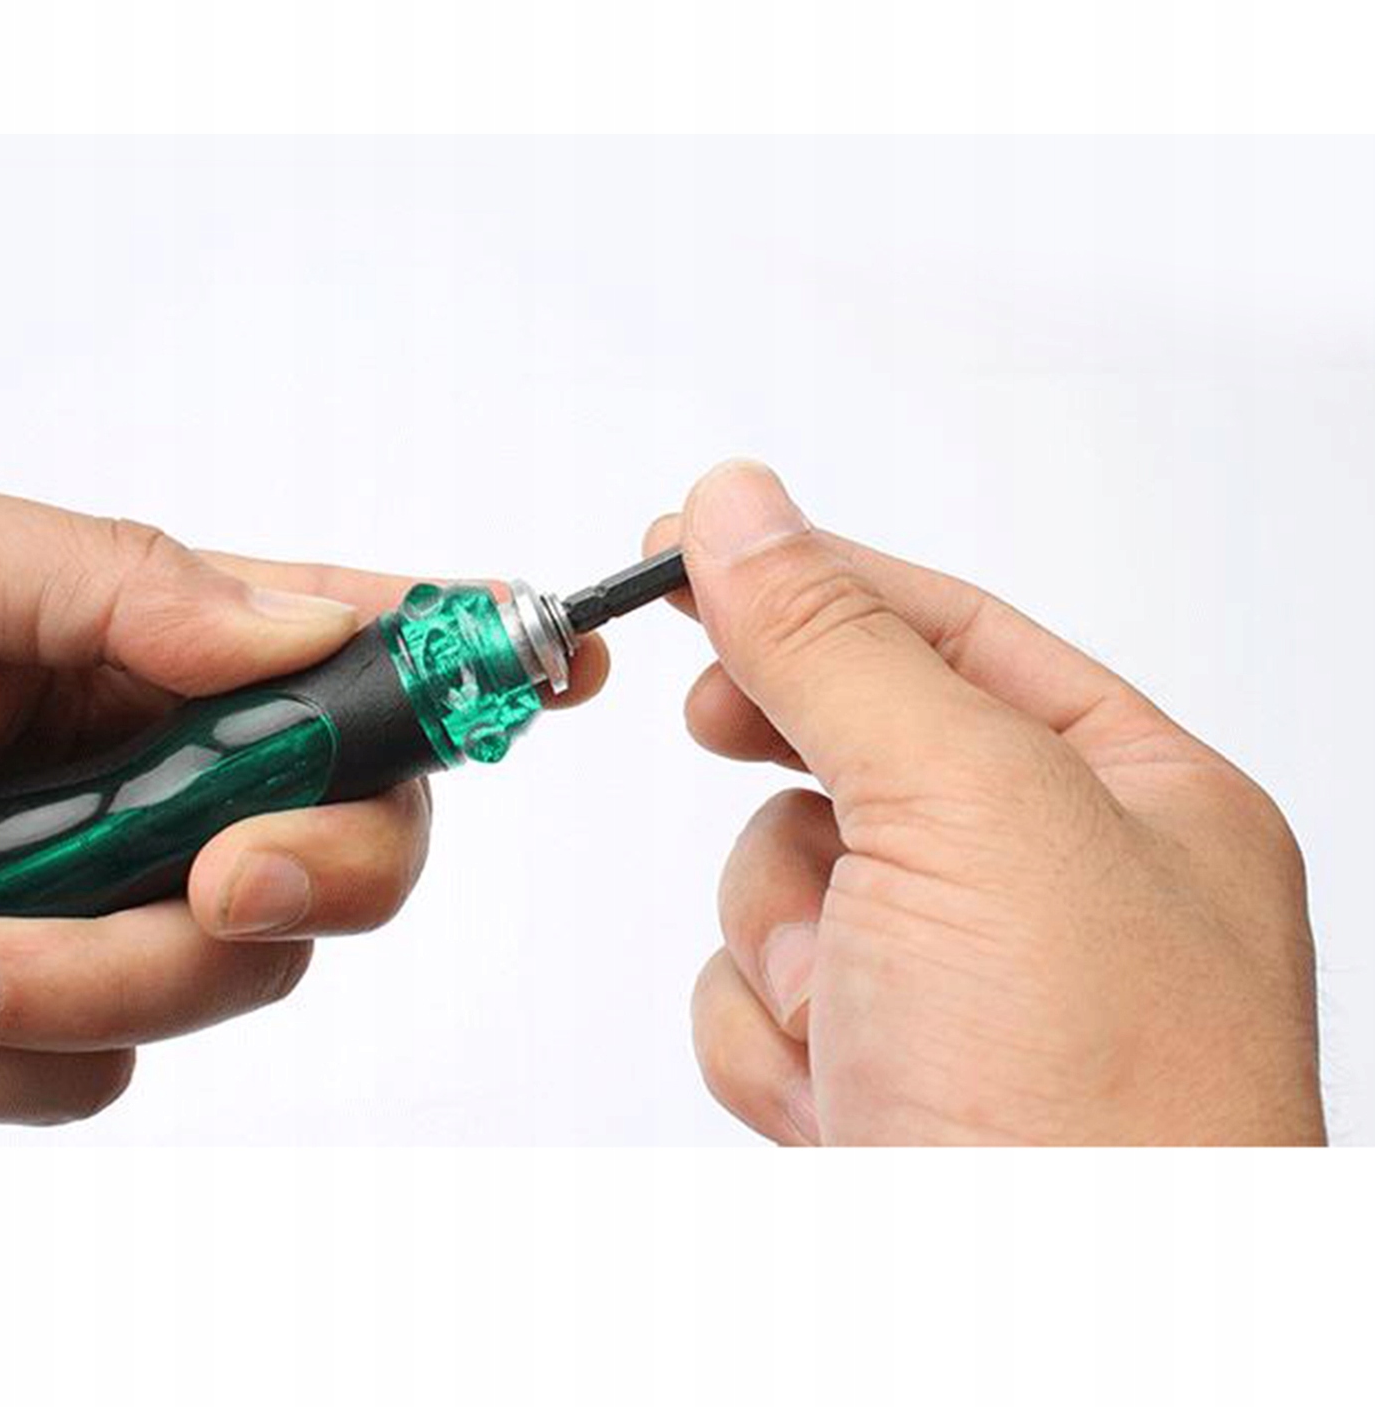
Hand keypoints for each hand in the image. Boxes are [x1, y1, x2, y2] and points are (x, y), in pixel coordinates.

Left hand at [0, 468, 605, 1136]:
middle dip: (312, 864)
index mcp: (124, 641)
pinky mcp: (29, 1031)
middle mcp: (141, 774)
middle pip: (355, 833)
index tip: (561, 677)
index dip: (464, 662)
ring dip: (72, 973)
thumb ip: (124, 579)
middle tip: (221, 869)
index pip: (340, 644)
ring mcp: (94, 907)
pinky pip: (95, 1071)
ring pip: (231, 971)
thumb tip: (309, 622)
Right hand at [654, 461, 1322, 1144]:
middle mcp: (1057, 892)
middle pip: (856, 750)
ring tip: (852, 1012)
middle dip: (796, 779)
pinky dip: (767, 1037)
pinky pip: (759, 995)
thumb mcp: (966, 807)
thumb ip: (835, 642)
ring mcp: (963, 994)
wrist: (1051, 1373)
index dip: (815, 580)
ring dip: (785, 936)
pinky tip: (837, 1096)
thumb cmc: (1092, 1120)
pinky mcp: (881, 1081)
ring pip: (786, 878)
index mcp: (1136, 799)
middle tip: (718, 718)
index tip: (689, 544)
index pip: (949, 631)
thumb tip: (739, 506)